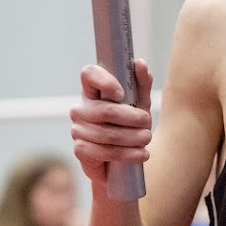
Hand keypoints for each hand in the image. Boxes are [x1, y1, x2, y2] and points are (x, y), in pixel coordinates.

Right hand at [71, 60, 153, 189]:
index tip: (122, 94)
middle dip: (132, 118)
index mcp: (93, 92)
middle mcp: (81, 109)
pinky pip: (104, 152)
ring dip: (134, 138)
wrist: (123, 162)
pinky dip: (127, 154)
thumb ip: (141, 84)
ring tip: (147, 139)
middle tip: (148, 123)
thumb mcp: (140, 105)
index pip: (88, 74)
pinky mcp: (80, 150)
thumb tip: (140, 63)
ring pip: (107, 134)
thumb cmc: (130, 127)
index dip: (104, 81)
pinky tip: (141, 154)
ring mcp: (77, 129)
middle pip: (105, 110)